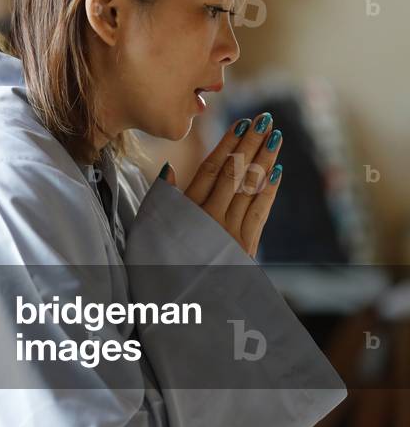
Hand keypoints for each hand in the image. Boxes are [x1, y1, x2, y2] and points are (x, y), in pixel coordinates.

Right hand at [162, 113, 282, 256]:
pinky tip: (277, 172)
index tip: (242, 123)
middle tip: (265, 118)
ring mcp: (231, 234)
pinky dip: (269, 191)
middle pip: (235, 173)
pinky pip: (260, 213)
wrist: (181, 308)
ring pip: (251, 189)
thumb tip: (170, 168)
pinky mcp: (245, 249)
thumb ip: (163, 200)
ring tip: (275, 136)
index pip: (212, 169)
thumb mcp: (149, 231)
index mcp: (186, 212)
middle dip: (252, 144)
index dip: (228, 144)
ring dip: (265, 160)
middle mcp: (211, 220)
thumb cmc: (157, 265)